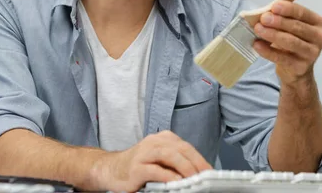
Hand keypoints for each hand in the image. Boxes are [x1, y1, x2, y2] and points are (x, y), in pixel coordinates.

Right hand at [90, 130, 211, 191]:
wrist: (111, 169)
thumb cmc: (138, 166)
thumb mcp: (159, 160)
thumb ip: (175, 163)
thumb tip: (197, 173)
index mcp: (162, 139)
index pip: (187, 147)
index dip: (200, 159)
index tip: (210, 171)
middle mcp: (154, 142)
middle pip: (181, 148)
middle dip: (197, 162)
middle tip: (207, 175)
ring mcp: (144, 153)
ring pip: (170, 155)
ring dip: (185, 167)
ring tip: (196, 178)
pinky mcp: (136, 167)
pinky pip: (155, 170)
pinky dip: (168, 176)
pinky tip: (177, 182)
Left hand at [252, 0, 321, 84]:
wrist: (296, 69)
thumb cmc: (292, 41)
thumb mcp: (290, 27)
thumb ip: (281, 18)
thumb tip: (265, 13)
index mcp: (317, 22)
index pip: (303, 13)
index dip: (288, 9)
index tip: (274, 6)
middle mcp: (319, 37)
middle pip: (297, 27)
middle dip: (278, 22)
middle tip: (263, 19)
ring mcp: (312, 54)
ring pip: (291, 42)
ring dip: (273, 34)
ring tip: (258, 29)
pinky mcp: (301, 67)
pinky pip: (282, 58)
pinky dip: (268, 51)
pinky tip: (257, 45)